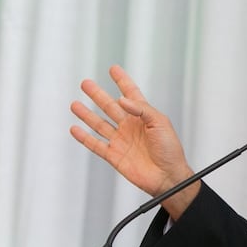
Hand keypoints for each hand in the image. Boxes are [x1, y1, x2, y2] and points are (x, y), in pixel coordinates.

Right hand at [70, 65, 197, 218]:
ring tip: (75, 104)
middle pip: (110, 106)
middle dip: (98, 95)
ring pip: (99, 124)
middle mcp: (130, 126)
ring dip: (87, 114)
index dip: (122, 81)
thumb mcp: (161, 123)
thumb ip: (142, 110)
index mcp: (144, 116)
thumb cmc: (170, 150)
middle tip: (86, 83)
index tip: (113, 69)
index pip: (131, 94)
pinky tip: (75, 129)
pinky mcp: (114, 156)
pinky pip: (96, 144)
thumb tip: (122, 100)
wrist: (168, 177)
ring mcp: (121, 141)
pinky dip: (84, 137)